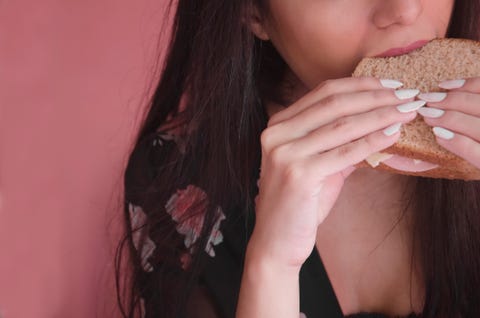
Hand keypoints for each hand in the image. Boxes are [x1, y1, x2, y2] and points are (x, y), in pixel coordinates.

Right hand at [248, 77, 419, 268]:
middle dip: (375, 97)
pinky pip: (344, 153)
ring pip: (342, 126)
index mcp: (278, 125)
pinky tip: (394, 135)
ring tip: (407, 111)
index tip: (390, 85)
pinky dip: (372, 141)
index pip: (324, 93)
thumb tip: (380, 123)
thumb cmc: (299, 204)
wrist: (277, 241)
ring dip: (380, 115)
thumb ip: (340, 142)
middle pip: (334, 103)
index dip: (360, 85)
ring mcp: (284, 153)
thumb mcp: (318, 165)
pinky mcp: (298, 174)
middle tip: (407, 95)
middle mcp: (277, 133)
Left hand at [417, 77, 479, 168]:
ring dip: (450, 118)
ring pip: (478, 127)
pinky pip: (476, 153)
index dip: (469, 84)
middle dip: (452, 100)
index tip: (443, 85)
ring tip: (427, 115)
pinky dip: (457, 141)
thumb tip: (452, 90)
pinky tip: (438, 134)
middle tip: (427, 99)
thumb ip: (476, 110)